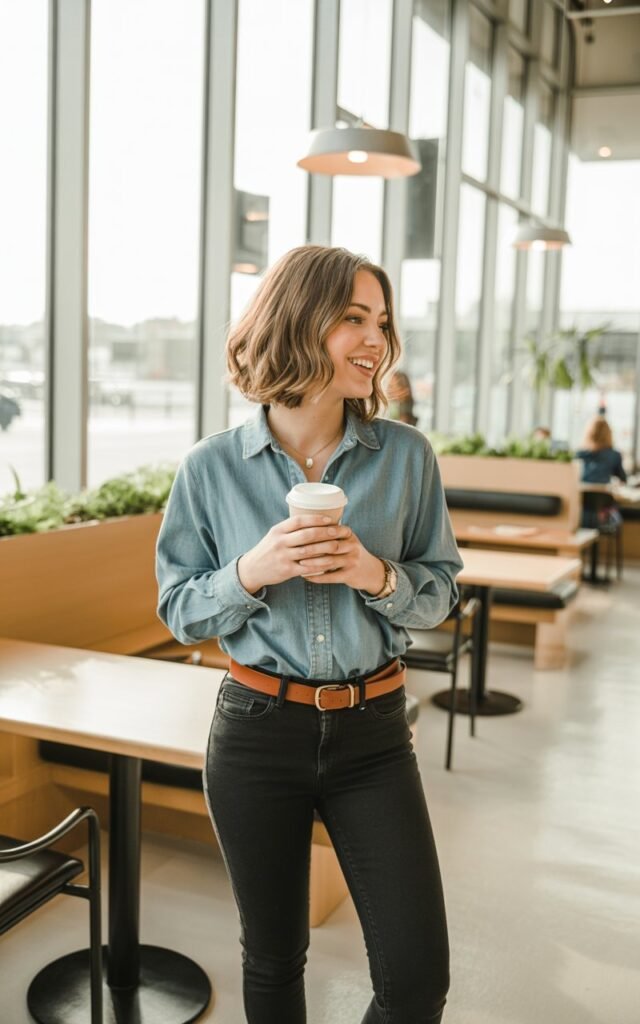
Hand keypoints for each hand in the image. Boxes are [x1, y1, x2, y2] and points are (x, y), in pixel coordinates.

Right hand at [238, 515, 355, 593]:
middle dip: (326, 532)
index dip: (316, 519)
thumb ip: (291, 528)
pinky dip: (320, 565)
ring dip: (326, 548)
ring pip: (309, 551)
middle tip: (339, 531)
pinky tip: (330, 562)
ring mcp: (283, 556)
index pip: (299, 520)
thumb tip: (314, 519)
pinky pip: (307, 567)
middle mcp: (280, 542)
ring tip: (338, 545)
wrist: (252, 569)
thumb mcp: (275, 534)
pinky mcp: (287, 570)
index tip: (330, 519)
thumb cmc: (268, 549)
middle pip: (307, 535)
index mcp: (278, 530)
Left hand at [297, 527, 385, 594]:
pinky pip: (332, 576)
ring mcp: (353, 561)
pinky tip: (307, 576)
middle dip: (313, 547)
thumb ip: (329, 533)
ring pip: (330, 561)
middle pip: (331, 545)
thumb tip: (303, 526)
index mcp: (349, 534)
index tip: (300, 533)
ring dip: (313, 562)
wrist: (370, 571)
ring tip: (300, 562)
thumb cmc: (349, 553)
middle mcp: (353, 546)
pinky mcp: (351, 575)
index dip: (316, 531)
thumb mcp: (345, 539)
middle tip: (298, 549)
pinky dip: (318, 577)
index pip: (331, 530)